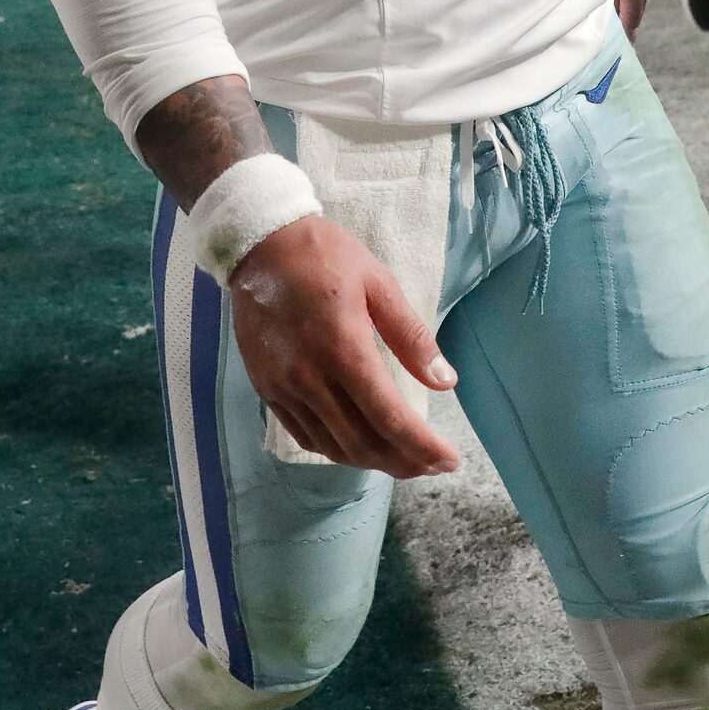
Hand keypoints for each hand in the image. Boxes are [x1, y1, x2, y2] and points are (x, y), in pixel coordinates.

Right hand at [229, 215, 461, 478]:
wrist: (259, 244)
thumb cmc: (325, 256)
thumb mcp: (379, 283)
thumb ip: (412, 337)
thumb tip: (446, 383)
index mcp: (343, 349)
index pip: (389, 418)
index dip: (422, 448)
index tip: (450, 462)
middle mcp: (310, 378)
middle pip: (362, 443)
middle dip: (404, 462)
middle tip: (432, 465)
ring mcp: (283, 388)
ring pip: (333, 447)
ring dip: (372, 462)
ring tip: (403, 459)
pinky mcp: (266, 389)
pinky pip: (304, 436)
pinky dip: (336, 449)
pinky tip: (357, 444)